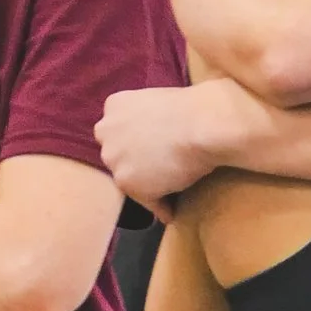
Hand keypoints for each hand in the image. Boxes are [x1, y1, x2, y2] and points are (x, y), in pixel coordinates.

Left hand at [98, 81, 226, 211]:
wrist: (205, 123)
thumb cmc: (195, 108)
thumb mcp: (159, 100)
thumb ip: (146, 118)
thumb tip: (154, 140)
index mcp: (114, 105)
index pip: (117, 131)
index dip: (134, 142)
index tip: (150, 149)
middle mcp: (106, 132)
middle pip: (117, 155)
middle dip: (135, 163)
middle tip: (161, 169)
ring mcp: (114, 158)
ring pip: (129, 180)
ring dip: (147, 186)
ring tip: (171, 191)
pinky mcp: (127, 183)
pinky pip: (145, 201)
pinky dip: (160, 208)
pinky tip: (172, 211)